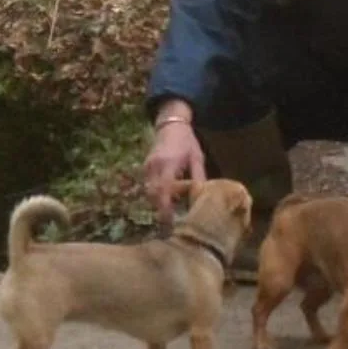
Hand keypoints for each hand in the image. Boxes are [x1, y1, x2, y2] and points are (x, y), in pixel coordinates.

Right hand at [143, 100, 204, 220]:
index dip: (165, 208)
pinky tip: (167, 200)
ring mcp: (147, 167)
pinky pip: (148, 186)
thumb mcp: (197, 158)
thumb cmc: (186, 141)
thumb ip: (198, 177)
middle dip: (161, 210)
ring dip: (158, 203)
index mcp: (168, 164)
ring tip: (171, 214)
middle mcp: (153, 167)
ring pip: (149, 192)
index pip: (164, 190)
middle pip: (153, 195)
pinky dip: (156, 195)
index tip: (171, 222)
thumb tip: (202, 198)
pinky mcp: (145, 168)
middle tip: (172, 224)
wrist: (170, 124)